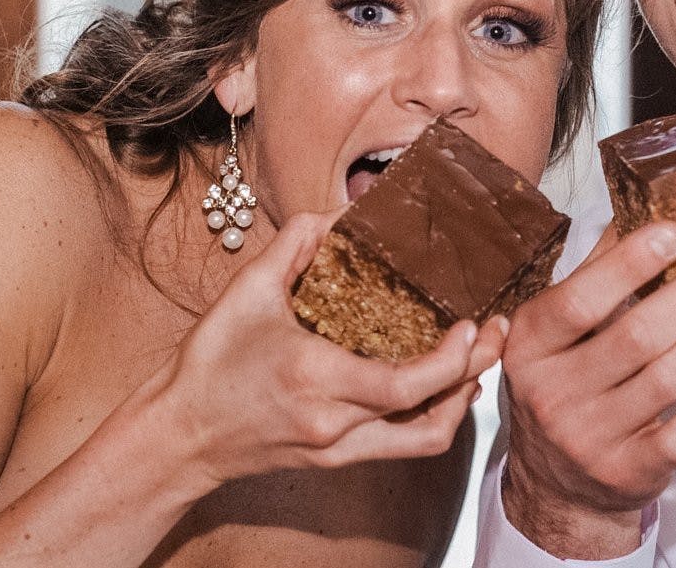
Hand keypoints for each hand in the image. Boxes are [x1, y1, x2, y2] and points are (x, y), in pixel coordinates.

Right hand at [149, 210, 505, 487]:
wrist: (178, 436)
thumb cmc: (208, 366)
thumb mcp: (245, 293)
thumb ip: (292, 245)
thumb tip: (335, 214)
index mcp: (316, 379)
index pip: (406, 384)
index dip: (451, 359)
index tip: (473, 325)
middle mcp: (334, 424)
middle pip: (431, 415)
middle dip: (474, 372)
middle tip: (497, 332)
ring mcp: (338, 449)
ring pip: (424, 441)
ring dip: (460, 402)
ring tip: (477, 361)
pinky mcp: (337, 460)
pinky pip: (403, 446)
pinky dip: (432, 417)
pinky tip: (439, 386)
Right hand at [499, 222, 675, 557]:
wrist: (556, 487)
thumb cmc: (564, 387)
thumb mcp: (557, 333)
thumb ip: (594, 275)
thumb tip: (640, 210)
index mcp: (531, 346)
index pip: (580, 299)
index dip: (631, 264)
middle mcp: (554, 394)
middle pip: (637, 336)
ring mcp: (592, 438)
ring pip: (668, 379)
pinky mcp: (629, 472)